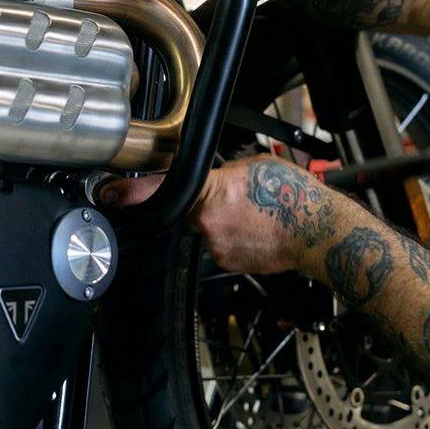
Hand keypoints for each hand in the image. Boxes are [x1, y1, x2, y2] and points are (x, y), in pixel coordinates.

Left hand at [99, 155, 337, 275]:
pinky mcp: (229, 263)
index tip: (110, 194)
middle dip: (208, 202)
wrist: (319, 231)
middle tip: (239, 199)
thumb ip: (223, 171)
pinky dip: (234, 237)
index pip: (162, 188)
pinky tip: (255, 230)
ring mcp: (218, 247)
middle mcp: (208, 222)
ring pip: (207, 228)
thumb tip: (210, 175)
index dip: (132, 192)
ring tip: (254, 215)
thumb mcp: (254, 165)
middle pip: (190, 209)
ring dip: (223, 221)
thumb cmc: (295, 196)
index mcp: (212, 192)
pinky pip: (221, 245)